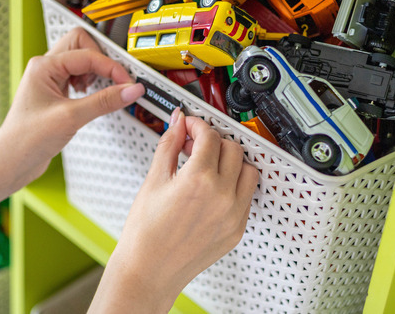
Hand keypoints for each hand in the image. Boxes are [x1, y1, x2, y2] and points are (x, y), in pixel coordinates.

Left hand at [0, 27, 144, 189]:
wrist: (11, 162)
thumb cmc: (25, 140)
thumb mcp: (71, 118)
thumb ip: (104, 102)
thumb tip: (131, 90)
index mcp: (44, 66)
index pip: (88, 55)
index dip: (111, 68)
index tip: (127, 83)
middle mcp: (45, 69)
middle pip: (82, 45)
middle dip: (101, 60)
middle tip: (114, 79)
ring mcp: (50, 81)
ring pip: (81, 60)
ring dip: (95, 72)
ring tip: (99, 92)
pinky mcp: (56, 94)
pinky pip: (79, 77)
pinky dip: (91, 85)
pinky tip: (91, 99)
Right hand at [89, 110, 258, 312]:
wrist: (148, 271)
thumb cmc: (145, 234)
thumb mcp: (153, 181)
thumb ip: (169, 146)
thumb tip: (177, 124)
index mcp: (199, 180)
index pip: (210, 136)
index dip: (198, 125)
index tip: (190, 126)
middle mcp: (222, 196)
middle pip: (233, 149)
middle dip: (214, 141)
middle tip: (196, 145)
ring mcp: (233, 214)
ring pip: (248, 171)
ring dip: (232, 161)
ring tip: (210, 164)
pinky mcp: (237, 229)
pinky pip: (247, 196)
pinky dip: (236, 185)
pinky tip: (215, 187)